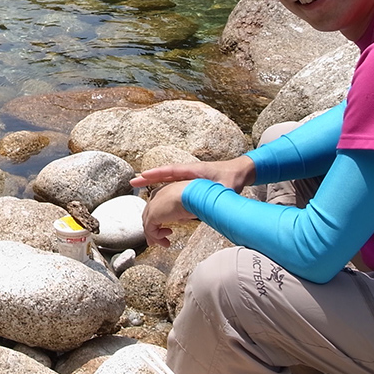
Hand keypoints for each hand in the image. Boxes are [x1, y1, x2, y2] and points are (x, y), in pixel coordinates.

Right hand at [129, 155, 255, 192]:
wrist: (240, 171)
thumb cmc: (233, 179)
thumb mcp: (228, 188)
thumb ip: (220, 195)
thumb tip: (216, 202)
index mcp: (194, 171)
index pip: (172, 171)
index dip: (157, 173)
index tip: (142, 175)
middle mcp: (188, 172)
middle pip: (164, 174)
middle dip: (148, 177)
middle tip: (133, 183)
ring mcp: (189, 176)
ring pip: (167, 179)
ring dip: (153, 182)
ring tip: (138, 186)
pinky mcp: (191, 181)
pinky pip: (173, 183)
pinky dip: (162, 186)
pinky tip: (157, 194)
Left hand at [141, 181, 192, 247]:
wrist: (192, 193)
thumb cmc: (194, 195)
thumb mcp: (187, 206)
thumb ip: (181, 213)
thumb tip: (180, 220)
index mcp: (163, 192)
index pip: (155, 208)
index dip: (156, 220)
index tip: (161, 229)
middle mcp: (156, 197)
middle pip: (148, 216)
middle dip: (151, 230)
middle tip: (155, 241)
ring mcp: (152, 205)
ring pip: (148, 224)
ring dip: (156, 236)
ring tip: (165, 243)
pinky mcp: (152, 214)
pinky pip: (150, 229)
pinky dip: (158, 236)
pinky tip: (168, 236)